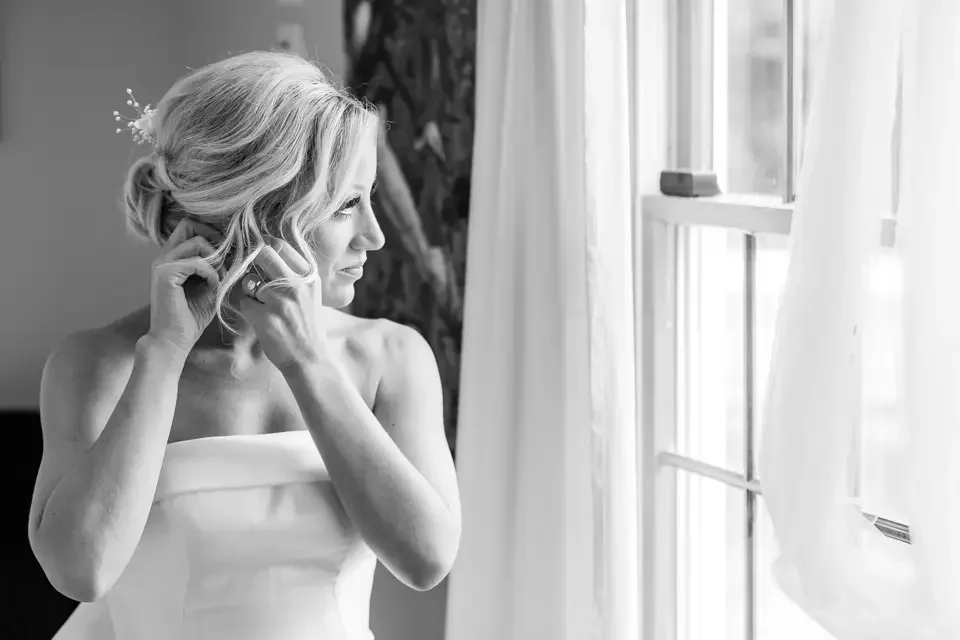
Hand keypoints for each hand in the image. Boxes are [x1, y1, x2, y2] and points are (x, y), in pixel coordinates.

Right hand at [148, 218, 222, 353]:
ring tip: (220, 279)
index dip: (210, 232)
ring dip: (216, 259)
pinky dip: (211, 273)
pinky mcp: (164, 273)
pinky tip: (214, 287)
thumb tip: (236, 250)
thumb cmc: (191, 318)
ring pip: (197, 241)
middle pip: (190, 225)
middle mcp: (164, 256)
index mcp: (172, 258)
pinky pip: (197, 261)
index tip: (226, 251)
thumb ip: (217, 268)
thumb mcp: (210, 287)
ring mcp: (162, 263)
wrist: (174, 340)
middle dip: (214, 240)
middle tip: (225, 262)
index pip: (188, 226)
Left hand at [237, 237, 327, 371]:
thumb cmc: (308, 326)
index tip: (254, 245)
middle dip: (250, 257)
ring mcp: (280, 300)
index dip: (263, 242)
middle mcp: (296, 284)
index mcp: (309, 276)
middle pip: (263, 254)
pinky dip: (248, 310)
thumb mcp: (310, 294)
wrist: (310, 359)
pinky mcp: (265, 316)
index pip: (281, 246)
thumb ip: (293, 273)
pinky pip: (244, 303)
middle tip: (244, 263)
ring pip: (249, 281)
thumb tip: (266, 251)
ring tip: (264, 307)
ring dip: (250, 292)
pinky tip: (261, 320)